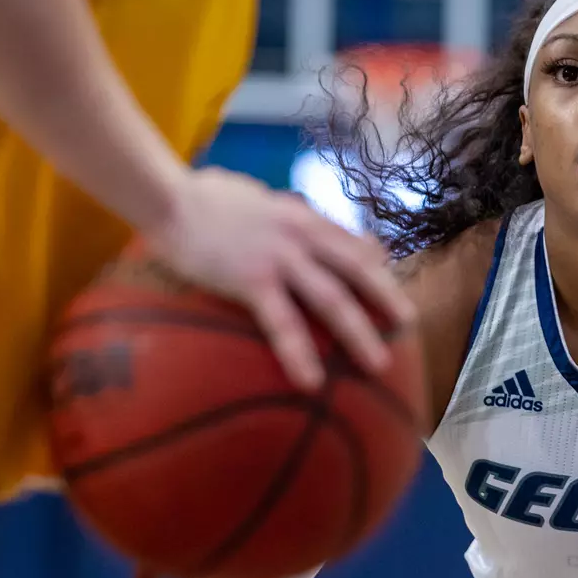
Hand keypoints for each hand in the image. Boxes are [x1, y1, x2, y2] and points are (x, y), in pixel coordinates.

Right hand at [145, 167, 413, 390]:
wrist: (168, 196)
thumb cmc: (209, 199)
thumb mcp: (265, 202)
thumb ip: (297, 218)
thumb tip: (314, 229)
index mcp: (304, 217)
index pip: (352, 244)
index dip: (377, 270)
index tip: (395, 293)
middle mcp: (301, 233)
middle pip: (356, 269)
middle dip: (386, 297)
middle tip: (409, 326)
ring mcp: (279, 256)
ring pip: (331, 297)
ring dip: (359, 332)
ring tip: (379, 365)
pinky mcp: (251, 278)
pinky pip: (282, 322)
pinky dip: (299, 352)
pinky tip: (312, 381)